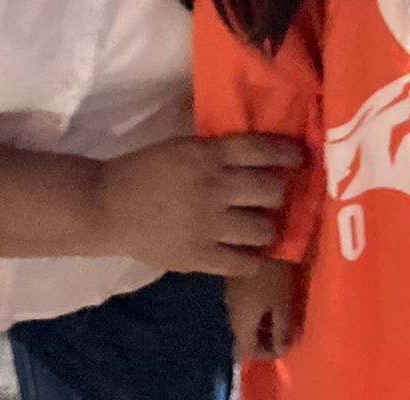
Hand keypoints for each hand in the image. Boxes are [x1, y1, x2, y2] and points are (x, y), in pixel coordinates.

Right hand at [97, 134, 302, 276]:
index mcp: (207, 155)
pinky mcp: (200, 257)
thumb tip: (259, 154)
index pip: (262, 150)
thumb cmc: (144, 171)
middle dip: (276, 195)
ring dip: (265, 227)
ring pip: (263, 229)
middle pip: (272, 192)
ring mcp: (208, 225)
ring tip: (257, 227)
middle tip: (269, 199)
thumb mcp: (182, 147)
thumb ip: (217, 152)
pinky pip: (245, 263)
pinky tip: (247, 252)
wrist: (107, 207)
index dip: (289, 154)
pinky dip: (252, 258)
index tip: (302, 158)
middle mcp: (214, 188)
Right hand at [227, 257, 303, 358]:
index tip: (284, 346)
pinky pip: (242, 305)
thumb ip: (282, 330)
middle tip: (285, 332)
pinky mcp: (231, 281)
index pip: (248, 351)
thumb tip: (281, 350)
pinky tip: (269, 298)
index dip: (266, 354)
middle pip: (244, 336)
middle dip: (265, 339)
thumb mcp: (282, 304)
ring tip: (279, 315)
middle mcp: (230, 312)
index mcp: (241, 322)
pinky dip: (256, 309)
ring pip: (243, 320)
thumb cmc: (273, 274)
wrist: (257, 239)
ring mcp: (229, 296)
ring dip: (261, 323)